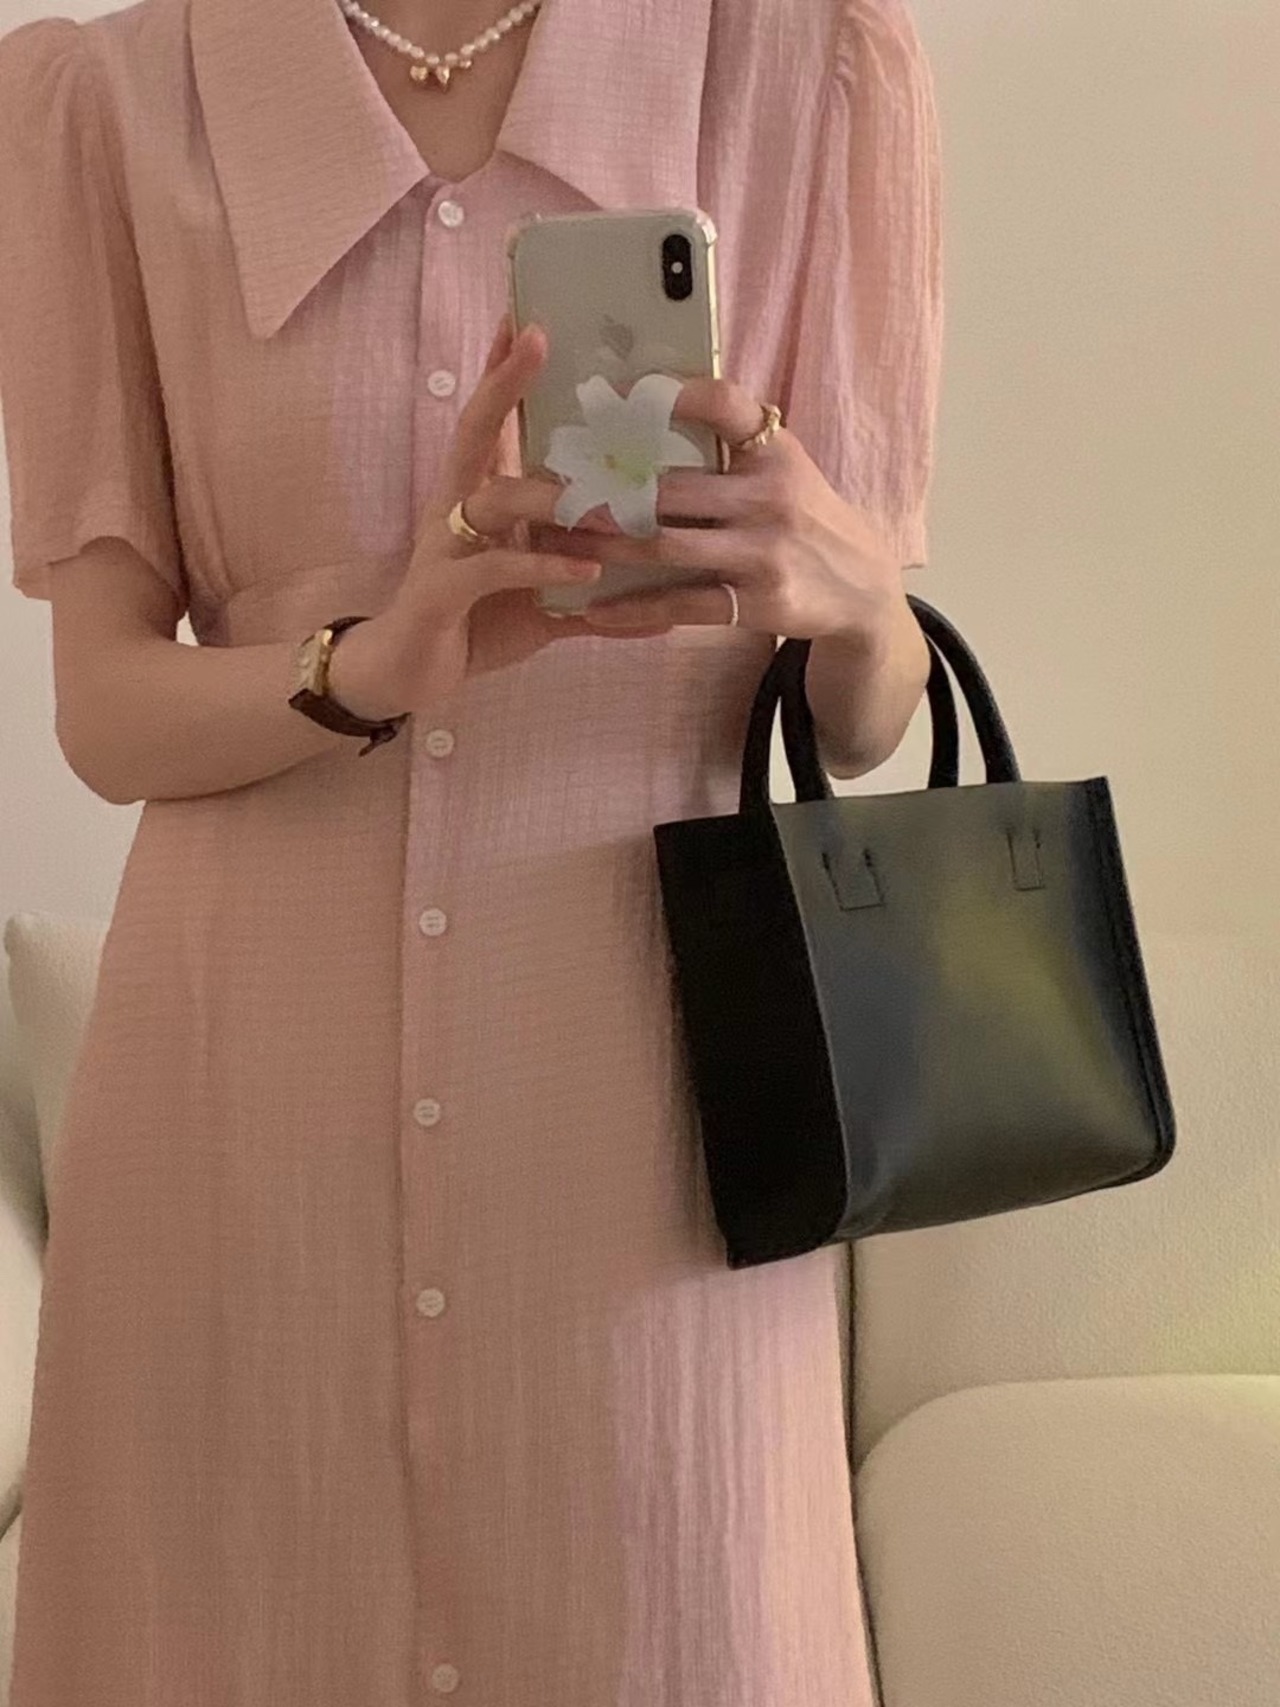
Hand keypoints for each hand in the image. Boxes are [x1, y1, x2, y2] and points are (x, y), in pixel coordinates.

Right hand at [329, 318, 674, 720]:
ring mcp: (444, 548)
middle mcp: (455, 511)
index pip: (488, 421)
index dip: (502, 371)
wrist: (405, 675)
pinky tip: (588, 572)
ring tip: (612, 500)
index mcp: (476, 498)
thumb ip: (591, 594)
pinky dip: (543, 567)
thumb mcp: (538, 599)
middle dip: (503, 384)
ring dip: (554, 498)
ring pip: (494, 500)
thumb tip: (658, 606)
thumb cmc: (472, 624)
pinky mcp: (441, 592)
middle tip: (536, 339)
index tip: (525, 318)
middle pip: (474, 431)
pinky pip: (493, 569)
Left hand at [529, 375, 903, 641]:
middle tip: (548, 485)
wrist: (861, 585)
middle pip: (669, 487)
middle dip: (602, 488)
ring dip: (602, 545)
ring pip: (664, 546)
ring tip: (553, 542)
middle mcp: (770, 496)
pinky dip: (633, 609)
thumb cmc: (800, 513)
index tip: (613, 394)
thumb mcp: (780, 464)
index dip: (669, 394)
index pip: (722, 404)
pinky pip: (681, 604)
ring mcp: (763, 552)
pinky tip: (594, 610)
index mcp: (772, 450)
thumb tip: (646, 400)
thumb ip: (729, 440)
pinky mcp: (757, 602)